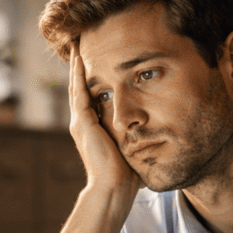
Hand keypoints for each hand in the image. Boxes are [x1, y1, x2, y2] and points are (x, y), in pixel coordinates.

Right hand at [68, 44, 141, 193]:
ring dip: (77, 66)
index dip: (91, 80)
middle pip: (79, 88)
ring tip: (77, 45)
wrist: (114, 187)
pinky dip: (79, 75)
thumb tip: (155, 134)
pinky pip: (79, 92)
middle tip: (79, 45)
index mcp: (92, 129)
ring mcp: (80, 123)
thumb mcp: (131, 148)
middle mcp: (83, 124)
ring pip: (76, 87)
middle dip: (80, 67)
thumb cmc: (126, 175)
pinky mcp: (83, 123)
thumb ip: (136, 137)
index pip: (90, 98)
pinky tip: (81, 59)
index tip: (95, 62)